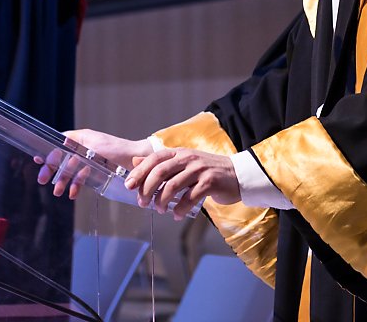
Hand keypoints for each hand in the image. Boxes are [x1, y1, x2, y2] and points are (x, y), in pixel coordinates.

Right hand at [34, 129, 152, 199]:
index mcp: (80, 139)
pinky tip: (73, 194)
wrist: (136, 160)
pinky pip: (81, 178)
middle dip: (52, 169)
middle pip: (62, 159)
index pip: (59, 144)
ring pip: (70, 170)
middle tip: (43, 180)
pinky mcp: (95, 171)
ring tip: (57, 192)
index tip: (39, 160)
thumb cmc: (116, 149)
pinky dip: (76, 185)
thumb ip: (75, 143)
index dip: (49, 152)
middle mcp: (83, 148)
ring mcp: (89, 160)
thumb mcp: (93, 143)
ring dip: (63, 180)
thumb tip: (59, 141)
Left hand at [124, 148, 239, 219]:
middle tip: (142, 203)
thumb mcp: (184, 163)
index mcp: (180, 152)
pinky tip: (176, 215)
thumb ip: (161, 163)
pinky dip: (180, 209)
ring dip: (162, 201)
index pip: (154, 159)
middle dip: (147, 189)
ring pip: (173, 186)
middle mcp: (188, 158)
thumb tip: (135, 162)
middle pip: (160, 172)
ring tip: (160, 210)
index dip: (139, 172)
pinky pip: (189, 198)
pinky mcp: (210, 182)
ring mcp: (199, 169)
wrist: (238, 174)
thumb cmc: (207, 171)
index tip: (128, 186)